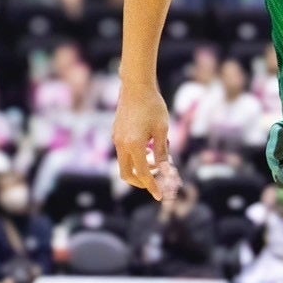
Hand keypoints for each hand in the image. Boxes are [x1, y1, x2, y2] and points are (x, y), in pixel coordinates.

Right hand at [112, 85, 174, 199]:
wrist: (136, 86)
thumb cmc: (153, 105)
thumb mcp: (162, 130)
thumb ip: (162, 152)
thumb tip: (166, 170)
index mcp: (134, 145)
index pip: (143, 174)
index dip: (152, 186)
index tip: (160, 197)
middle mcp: (121, 144)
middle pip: (127, 174)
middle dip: (141, 182)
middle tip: (156, 181)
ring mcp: (116, 138)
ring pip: (124, 163)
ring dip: (139, 167)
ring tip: (157, 159)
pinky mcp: (116, 133)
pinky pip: (123, 152)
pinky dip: (135, 157)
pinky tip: (149, 147)